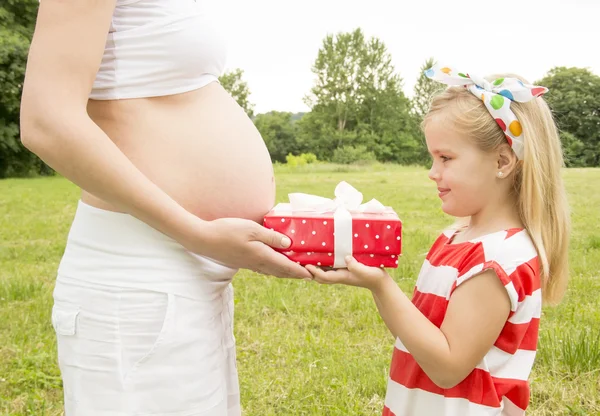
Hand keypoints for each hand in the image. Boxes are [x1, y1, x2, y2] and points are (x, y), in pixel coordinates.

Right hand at [185, 217, 311, 278]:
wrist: (203, 239)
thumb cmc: (227, 231)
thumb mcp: (252, 229)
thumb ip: (271, 236)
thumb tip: (289, 244)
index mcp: (262, 256)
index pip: (286, 266)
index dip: (300, 271)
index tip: (312, 274)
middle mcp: (257, 264)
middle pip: (280, 272)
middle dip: (295, 274)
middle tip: (308, 274)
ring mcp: (248, 264)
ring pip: (271, 271)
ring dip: (284, 272)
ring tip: (294, 271)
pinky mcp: (241, 262)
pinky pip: (262, 268)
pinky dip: (273, 268)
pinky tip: (272, 264)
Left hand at [305, 256, 390, 290]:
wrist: (380, 283)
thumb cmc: (374, 277)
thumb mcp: (365, 271)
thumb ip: (356, 266)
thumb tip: (345, 258)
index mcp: (342, 277)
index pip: (324, 276)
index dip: (314, 272)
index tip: (306, 265)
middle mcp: (339, 276)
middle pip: (320, 276)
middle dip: (310, 271)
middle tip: (301, 261)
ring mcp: (342, 273)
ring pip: (325, 272)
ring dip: (316, 267)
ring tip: (308, 257)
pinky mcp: (345, 269)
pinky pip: (331, 267)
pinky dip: (325, 263)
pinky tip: (323, 254)